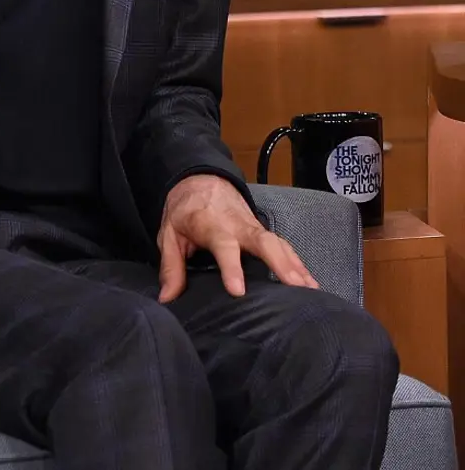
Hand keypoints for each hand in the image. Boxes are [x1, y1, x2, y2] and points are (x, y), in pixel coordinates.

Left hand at [157, 174, 319, 301]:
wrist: (201, 179)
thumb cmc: (185, 210)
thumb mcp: (169, 233)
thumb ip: (170, 266)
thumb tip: (167, 299)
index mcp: (212, 225)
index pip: (223, 246)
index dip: (231, 267)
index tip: (238, 290)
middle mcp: (238, 225)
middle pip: (263, 241)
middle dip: (280, 263)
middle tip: (295, 287)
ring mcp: (253, 227)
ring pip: (278, 243)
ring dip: (295, 266)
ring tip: (311, 291)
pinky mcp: (262, 231)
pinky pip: (283, 246)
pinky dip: (298, 263)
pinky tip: (311, 283)